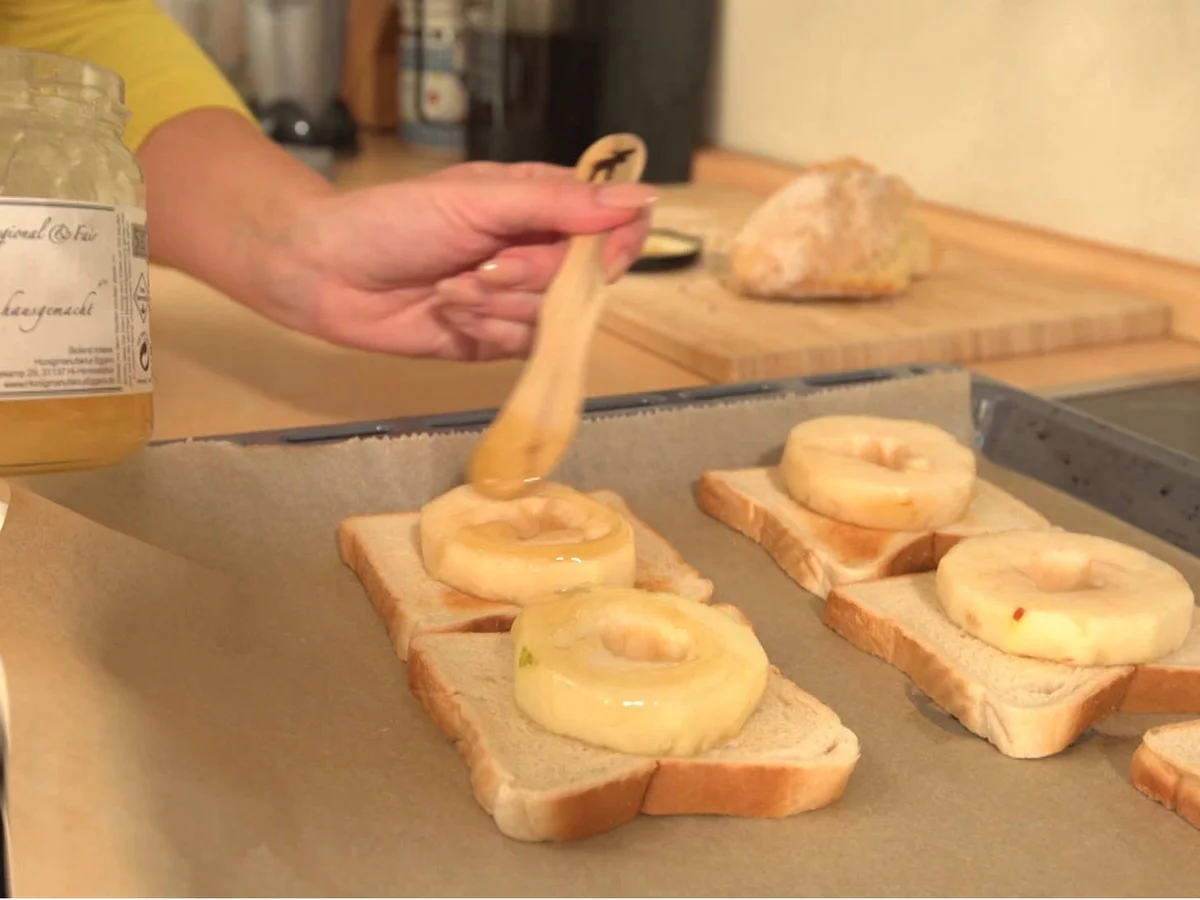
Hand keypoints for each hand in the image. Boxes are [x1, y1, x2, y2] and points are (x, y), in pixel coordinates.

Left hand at [263, 161, 656, 360]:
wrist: (326, 273)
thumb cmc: (395, 220)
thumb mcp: (479, 199)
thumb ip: (559, 204)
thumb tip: (644, 199)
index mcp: (542, 204)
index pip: (616, 225)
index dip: (614, 245)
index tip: (590, 257)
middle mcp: (540, 251)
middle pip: (586, 279)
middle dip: (532, 277)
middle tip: (481, 265)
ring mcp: (520, 299)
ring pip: (555, 318)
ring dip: (499, 306)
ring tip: (450, 288)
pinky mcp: (496, 339)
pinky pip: (525, 348)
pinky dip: (486, 331)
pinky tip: (449, 313)